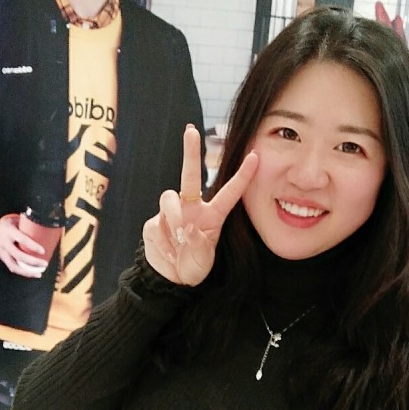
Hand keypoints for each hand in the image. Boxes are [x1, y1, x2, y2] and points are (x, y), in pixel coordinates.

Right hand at [0, 214, 47, 278]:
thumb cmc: (14, 224)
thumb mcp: (20, 221)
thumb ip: (32, 224)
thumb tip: (51, 225)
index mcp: (10, 231)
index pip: (22, 239)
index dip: (33, 246)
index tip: (43, 251)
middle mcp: (4, 242)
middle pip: (19, 255)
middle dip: (33, 262)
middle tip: (45, 264)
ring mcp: (1, 251)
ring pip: (14, 265)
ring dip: (27, 271)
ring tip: (39, 273)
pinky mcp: (2, 258)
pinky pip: (12, 267)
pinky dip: (22, 271)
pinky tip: (31, 273)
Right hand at [142, 124, 257, 285]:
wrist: (168, 279)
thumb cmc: (192, 267)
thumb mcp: (203, 263)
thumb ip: (200, 247)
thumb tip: (189, 228)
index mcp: (212, 216)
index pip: (230, 192)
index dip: (243, 175)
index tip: (255, 156)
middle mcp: (192, 209)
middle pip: (190, 175)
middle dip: (191, 151)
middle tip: (191, 130)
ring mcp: (171, 213)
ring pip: (169, 198)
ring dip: (173, 218)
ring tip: (178, 241)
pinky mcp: (153, 223)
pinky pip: (157, 224)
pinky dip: (163, 241)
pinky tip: (168, 253)